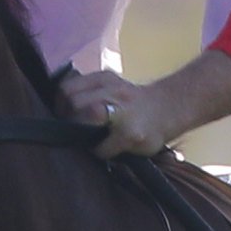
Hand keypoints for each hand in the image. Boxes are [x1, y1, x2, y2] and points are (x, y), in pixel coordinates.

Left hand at [59, 57, 230, 157]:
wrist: (171, 107)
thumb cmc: (134, 103)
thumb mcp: (112, 86)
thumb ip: (88, 92)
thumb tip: (60, 111)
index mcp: (104, 78)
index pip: (67, 89)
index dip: (60, 106)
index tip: (64, 117)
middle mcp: (113, 91)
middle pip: (73, 102)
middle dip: (69, 120)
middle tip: (75, 132)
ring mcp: (123, 112)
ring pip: (87, 117)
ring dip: (82, 133)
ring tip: (88, 140)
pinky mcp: (131, 134)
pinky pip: (103, 147)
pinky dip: (99, 152)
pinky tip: (105, 150)